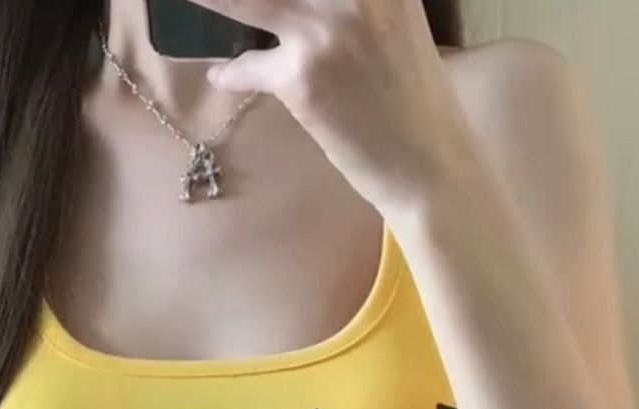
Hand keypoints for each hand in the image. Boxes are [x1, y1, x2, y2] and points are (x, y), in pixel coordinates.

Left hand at [200, 0, 466, 212]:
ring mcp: (326, 30)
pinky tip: (223, 75)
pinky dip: (232, 73)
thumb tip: (290, 1)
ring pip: (245, 1)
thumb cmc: (411, 93)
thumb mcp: (392, 17)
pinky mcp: (303, 78)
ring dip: (211, 0)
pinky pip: (248, 66)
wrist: (427, 163)